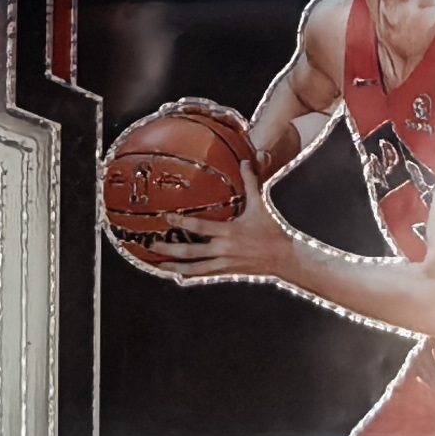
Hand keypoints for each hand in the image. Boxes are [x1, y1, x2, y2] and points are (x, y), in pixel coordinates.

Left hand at [130, 175, 291, 287]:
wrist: (283, 258)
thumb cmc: (271, 229)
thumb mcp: (260, 205)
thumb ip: (251, 182)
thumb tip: (245, 160)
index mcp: (230, 232)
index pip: (200, 227)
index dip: (182, 223)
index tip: (166, 218)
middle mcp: (223, 249)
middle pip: (190, 252)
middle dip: (168, 249)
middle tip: (150, 244)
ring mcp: (224, 263)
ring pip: (194, 268)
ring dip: (174, 265)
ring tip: (157, 263)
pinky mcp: (226, 272)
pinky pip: (203, 275)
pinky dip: (189, 275)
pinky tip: (177, 274)